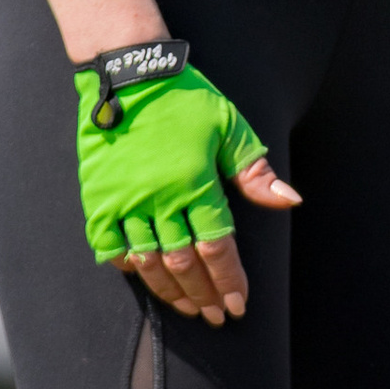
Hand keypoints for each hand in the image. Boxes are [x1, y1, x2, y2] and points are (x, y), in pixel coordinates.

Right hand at [72, 62, 301, 325]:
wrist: (130, 72)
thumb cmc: (186, 98)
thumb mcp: (230, 126)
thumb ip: (256, 171)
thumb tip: (291, 201)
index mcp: (196, 182)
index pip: (217, 248)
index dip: (229, 282)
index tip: (238, 305)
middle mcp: (159, 197)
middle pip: (184, 263)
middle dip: (203, 295)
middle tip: (215, 316)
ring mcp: (125, 199)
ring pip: (148, 261)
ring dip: (169, 291)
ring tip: (187, 307)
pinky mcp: (98, 196)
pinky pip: (108, 244)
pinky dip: (126, 265)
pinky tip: (144, 275)